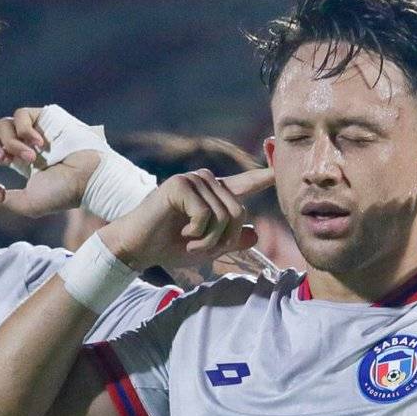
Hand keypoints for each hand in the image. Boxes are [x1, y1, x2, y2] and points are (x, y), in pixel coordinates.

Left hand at [0, 106, 102, 216]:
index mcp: (15, 162)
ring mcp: (32, 128)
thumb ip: (0, 197)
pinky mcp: (44, 116)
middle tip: (2, 161)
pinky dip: (23, 129)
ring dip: (11, 142)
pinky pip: (20, 114)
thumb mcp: (26, 203)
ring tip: (30, 157)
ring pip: (2, 123)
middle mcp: (21, 143)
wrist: (91, 178)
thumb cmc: (64, 193)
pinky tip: (38, 144)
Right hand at [98, 168, 272, 270]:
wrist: (137, 247)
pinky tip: (182, 232)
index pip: (245, 184)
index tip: (279, 168)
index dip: (263, 176)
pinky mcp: (180, 185)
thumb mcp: (206, 247)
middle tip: (201, 247)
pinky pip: (206, 214)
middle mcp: (206, 182)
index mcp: (214, 194)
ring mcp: (193, 180)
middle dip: (224, 239)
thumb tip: (254, 233)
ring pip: (224, 216)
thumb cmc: (169, 246)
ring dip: (209, 239)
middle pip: (239, 212)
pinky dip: (197, 232)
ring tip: (190, 241)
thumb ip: (231, 240)